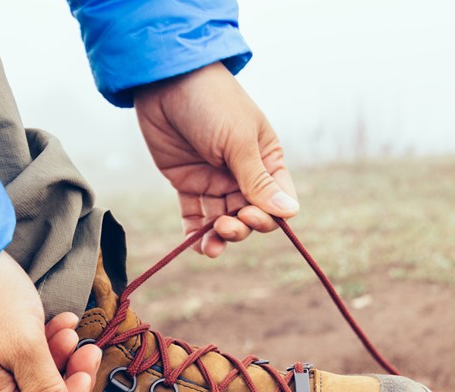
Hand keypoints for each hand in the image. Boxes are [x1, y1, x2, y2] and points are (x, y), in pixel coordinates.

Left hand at [135, 62, 297, 256]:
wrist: (165, 81)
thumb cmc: (211, 103)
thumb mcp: (238, 141)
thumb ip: (258, 180)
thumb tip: (289, 213)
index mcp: (266, 160)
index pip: (278, 200)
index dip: (270, 216)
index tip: (251, 215)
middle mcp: (243, 174)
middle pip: (251, 215)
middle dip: (242, 227)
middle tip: (226, 224)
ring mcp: (214, 179)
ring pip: (223, 220)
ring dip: (220, 237)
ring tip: (211, 246)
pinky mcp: (188, 182)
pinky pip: (195, 215)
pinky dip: (196, 233)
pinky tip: (196, 246)